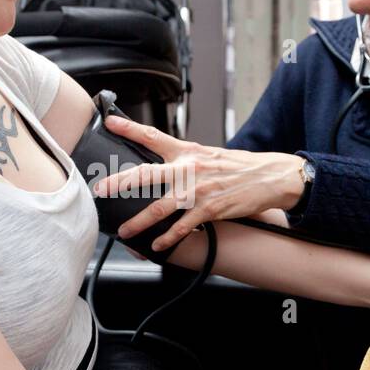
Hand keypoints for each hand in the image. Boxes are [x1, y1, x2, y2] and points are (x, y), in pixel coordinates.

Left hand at [89, 115, 304, 251]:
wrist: (269, 176)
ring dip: (140, 221)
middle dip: (120, 183)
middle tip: (101, 190)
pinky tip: (158, 245)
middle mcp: (188, 168)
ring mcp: (197, 190)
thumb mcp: (207, 155)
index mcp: (186, 151)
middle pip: (146, 174)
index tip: (110, 124)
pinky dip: (168, 238)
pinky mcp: (210, 209)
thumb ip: (184, 159)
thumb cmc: (237, 167)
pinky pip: (183, 226)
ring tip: (125, 231)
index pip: (152, 136)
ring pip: (160, 207)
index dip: (129, 128)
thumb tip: (162, 164)